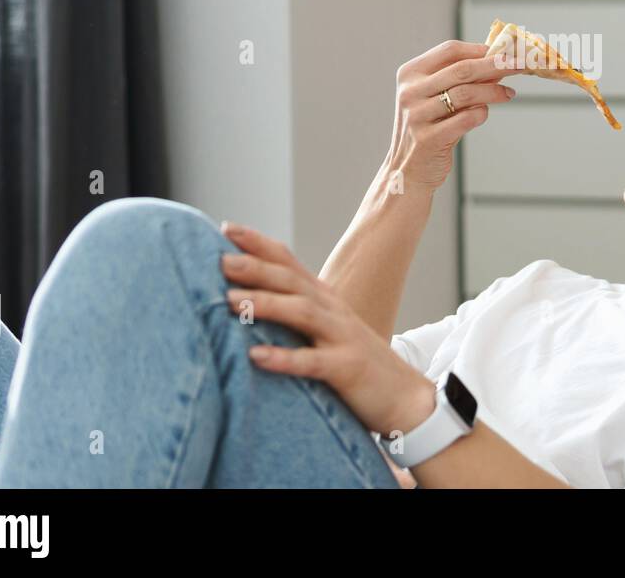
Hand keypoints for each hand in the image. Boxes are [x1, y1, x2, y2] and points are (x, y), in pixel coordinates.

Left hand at [220, 222, 437, 436]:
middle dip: (257, 268)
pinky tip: (256, 357)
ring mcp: (342, 338)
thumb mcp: (326, 329)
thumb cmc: (355, 362)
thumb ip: (296, 311)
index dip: (260, 243)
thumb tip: (251, 298)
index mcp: (324, 299)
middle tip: (220, 260)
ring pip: (303, 313)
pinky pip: (314, 362)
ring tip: (230, 301)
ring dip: (266, 304)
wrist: (404, 396)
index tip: (226, 227)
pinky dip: (284, 358)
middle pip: (292, 282)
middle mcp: (333, 311)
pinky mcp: (347, 368)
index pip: (289, 262)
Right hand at [387, 40, 520, 191]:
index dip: (480, 50)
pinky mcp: (429, 138)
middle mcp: (410, 91)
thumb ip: (461, 80)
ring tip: (509, 94)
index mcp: (410, 74)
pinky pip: (466, 119)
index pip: (450, 50)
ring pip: (466, 93)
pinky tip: (485, 112)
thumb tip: (497, 62)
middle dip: (496, 65)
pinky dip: (482, 113)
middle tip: (518, 65)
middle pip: (462, 69)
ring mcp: (417, 115)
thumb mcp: (435, 98)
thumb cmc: (427, 128)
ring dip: (494, 91)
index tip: (504, 52)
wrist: (407, 169)